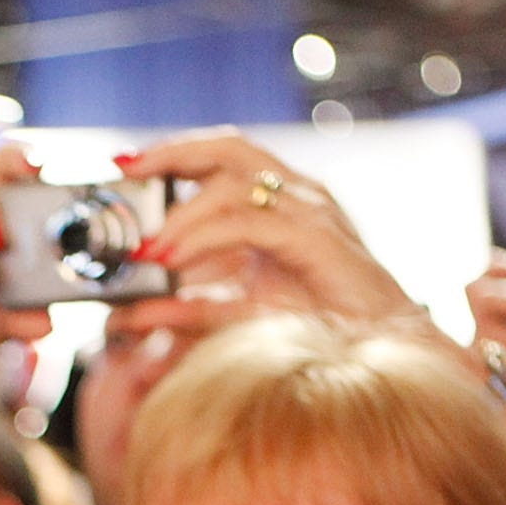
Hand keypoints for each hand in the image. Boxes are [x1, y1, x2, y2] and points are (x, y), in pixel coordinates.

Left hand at [120, 131, 425, 325]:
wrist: (384, 357)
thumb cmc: (319, 335)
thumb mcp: (233, 319)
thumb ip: (181, 312)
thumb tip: (121, 317)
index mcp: (283, 203)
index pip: (223, 157)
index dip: (174, 153)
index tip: (126, 165)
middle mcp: (299, 196)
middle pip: (229, 147)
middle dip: (172, 153)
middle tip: (128, 170)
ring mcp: (312, 212)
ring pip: (235, 181)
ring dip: (182, 212)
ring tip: (148, 248)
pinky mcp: (317, 239)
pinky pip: (250, 222)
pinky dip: (205, 237)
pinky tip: (176, 260)